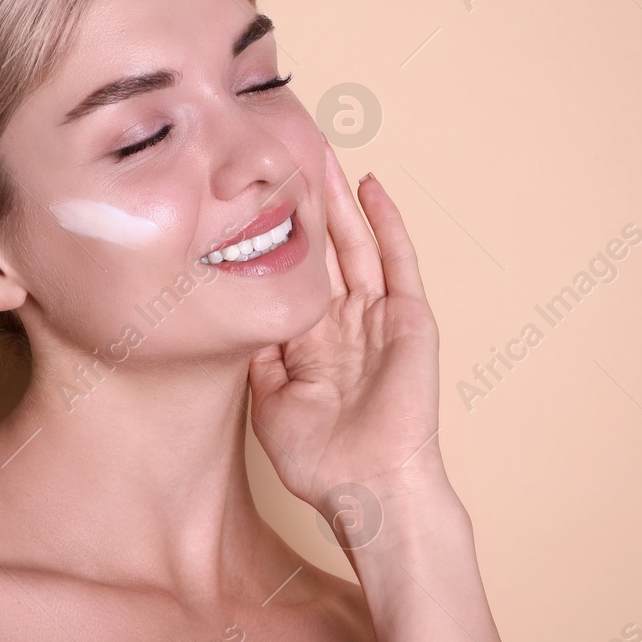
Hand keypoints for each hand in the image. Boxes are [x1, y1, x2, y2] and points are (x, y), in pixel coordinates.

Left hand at [247, 136, 454, 524]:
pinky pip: (398, 260)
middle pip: (322, 249)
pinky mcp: (408, 318)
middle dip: (303, 204)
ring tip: (320, 153)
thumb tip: (233, 317)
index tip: (246, 199)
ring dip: (337, 199)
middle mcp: (343, 323)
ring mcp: (377, 317)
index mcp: (309, 342)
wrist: (369, 488)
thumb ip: (256, 357)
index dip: (271, 238)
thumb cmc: (320, 461)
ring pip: (354, 244)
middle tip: (283, 154)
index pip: (289, 275)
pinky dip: (386, 222)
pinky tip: (370, 187)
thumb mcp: (267, 402)